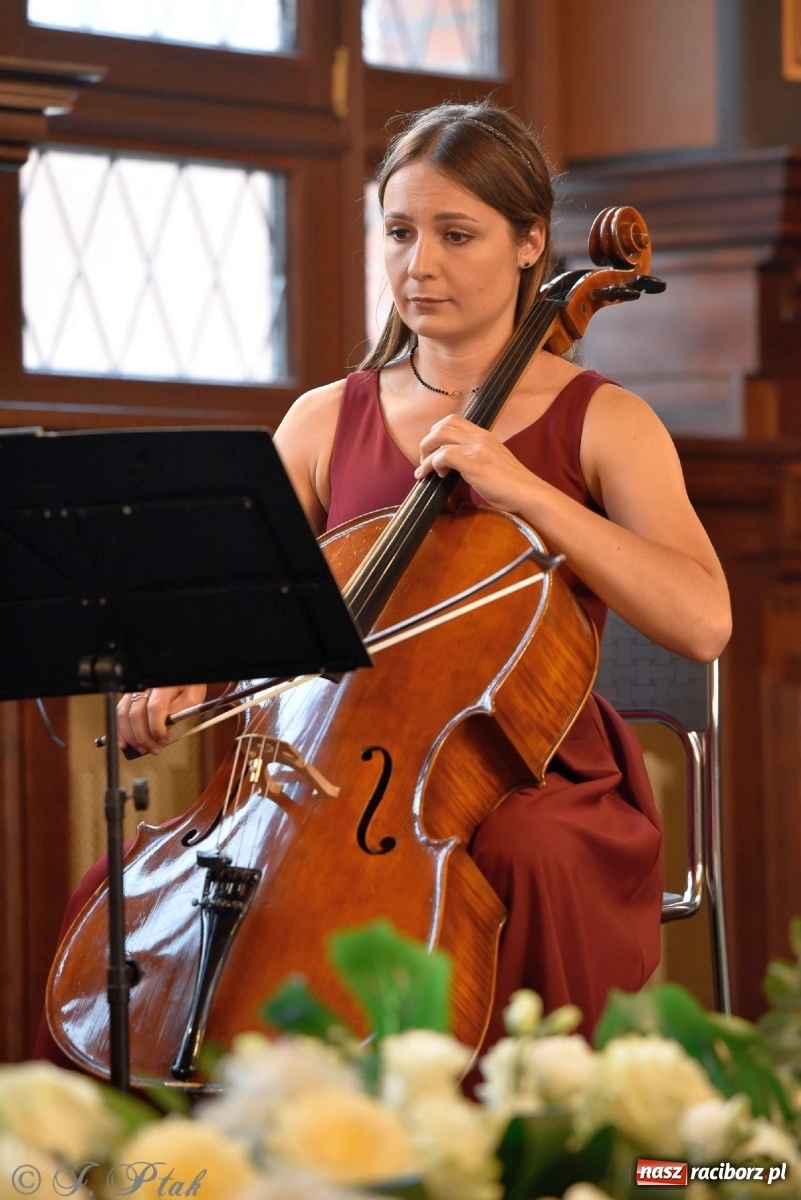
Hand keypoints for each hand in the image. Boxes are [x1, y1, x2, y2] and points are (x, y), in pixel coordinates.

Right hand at [116, 683, 206, 755]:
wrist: (182, 673)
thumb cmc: (188, 685)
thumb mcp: (192, 697)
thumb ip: (179, 712)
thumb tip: (164, 729)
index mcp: (164, 684)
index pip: (155, 708)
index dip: (156, 728)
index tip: (163, 740)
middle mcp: (146, 684)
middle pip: (136, 714)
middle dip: (143, 737)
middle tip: (154, 749)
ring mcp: (135, 689)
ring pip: (124, 714)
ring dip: (131, 736)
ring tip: (142, 748)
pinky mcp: (130, 694)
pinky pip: (120, 711)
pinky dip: (121, 729)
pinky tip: (124, 742)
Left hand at [414, 414, 535, 512]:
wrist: (529, 495)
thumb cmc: (513, 487)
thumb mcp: (494, 464)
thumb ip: (477, 459)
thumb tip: (456, 467)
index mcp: (485, 436)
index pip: (454, 420)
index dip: (437, 432)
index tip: (434, 451)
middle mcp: (480, 437)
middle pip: (443, 425)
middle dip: (427, 442)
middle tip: (425, 461)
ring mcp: (477, 448)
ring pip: (439, 436)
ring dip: (426, 453)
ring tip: (425, 470)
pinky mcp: (474, 463)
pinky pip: (443, 455)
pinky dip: (432, 465)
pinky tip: (437, 477)